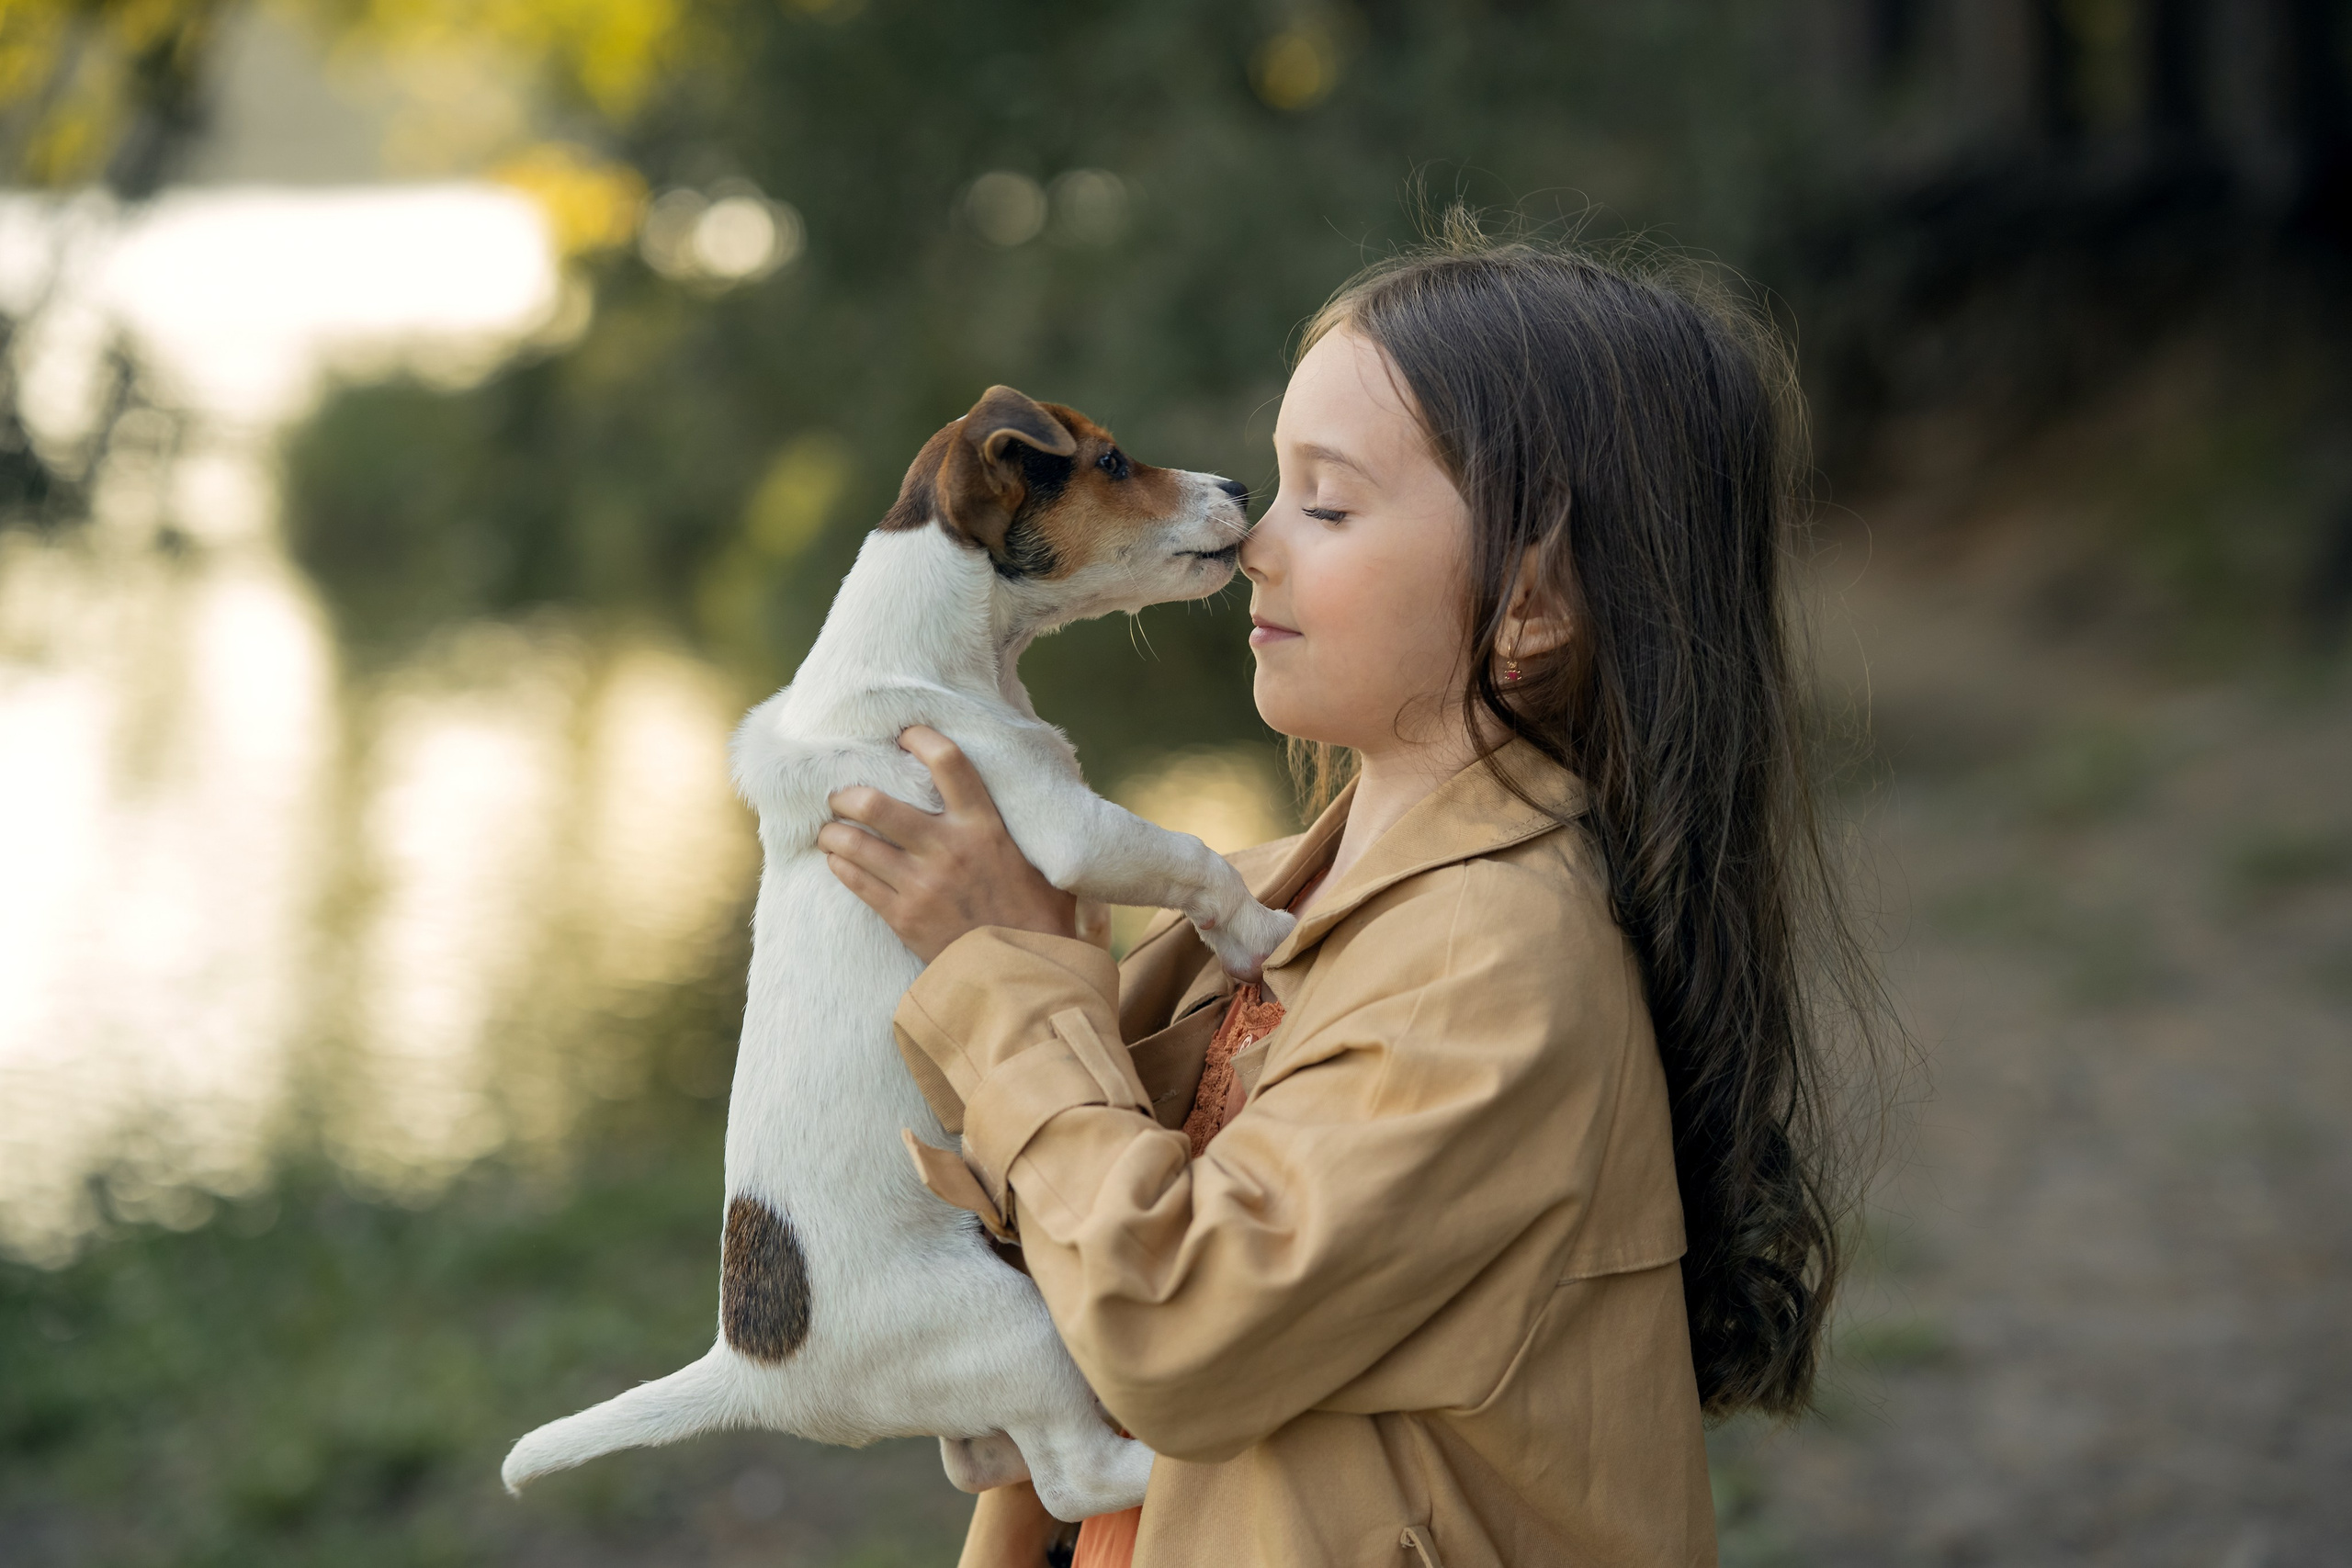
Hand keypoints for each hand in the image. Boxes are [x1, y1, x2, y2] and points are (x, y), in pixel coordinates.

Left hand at [819, 726, 1077, 963]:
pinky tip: (838, 859)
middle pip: (877, 804)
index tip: (905, 734)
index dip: (921, 739)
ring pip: (855, 843)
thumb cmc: (1043, 920)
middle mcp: (948, 849)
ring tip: (830, 828)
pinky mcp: (903, 917)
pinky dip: (840, 864)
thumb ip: (1031, 832)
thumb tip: (1048, 804)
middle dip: (849, 794)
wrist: (1026, 979)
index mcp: (987, 828)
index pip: (949, 764)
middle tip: (842, 794)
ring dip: (834, 831)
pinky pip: (855, 881)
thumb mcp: (1046, 864)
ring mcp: (921, 885)